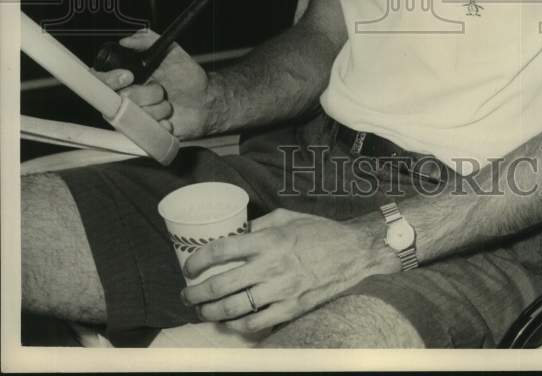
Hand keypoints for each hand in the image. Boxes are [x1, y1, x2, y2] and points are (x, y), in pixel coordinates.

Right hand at [92, 27, 212, 139]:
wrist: (204, 100)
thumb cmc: (186, 75)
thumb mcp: (171, 51)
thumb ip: (148, 40)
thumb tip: (126, 40)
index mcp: (126, 79)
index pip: (100, 80)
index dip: (109, 79)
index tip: (129, 76)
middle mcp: (125, 99)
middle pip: (120, 99)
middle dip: (147, 93)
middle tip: (161, 90)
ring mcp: (134, 118)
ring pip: (135, 116)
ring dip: (159, 108)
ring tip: (168, 104)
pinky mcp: (143, 134)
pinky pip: (145, 133)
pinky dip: (162, 125)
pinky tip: (170, 119)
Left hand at [181, 208, 397, 334]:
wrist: (353, 254)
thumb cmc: (320, 231)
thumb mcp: (288, 217)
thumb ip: (260, 224)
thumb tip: (235, 234)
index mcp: (269, 239)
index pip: (222, 249)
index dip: (199, 260)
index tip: (189, 267)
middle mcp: (271, 266)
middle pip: (222, 284)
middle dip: (196, 293)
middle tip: (187, 294)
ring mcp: (280, 290)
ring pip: (234, 308)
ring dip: (210, 312)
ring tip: (202, 310)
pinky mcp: (290, 309)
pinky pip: (255, 324)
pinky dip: (237, 325)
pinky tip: (229, 321)